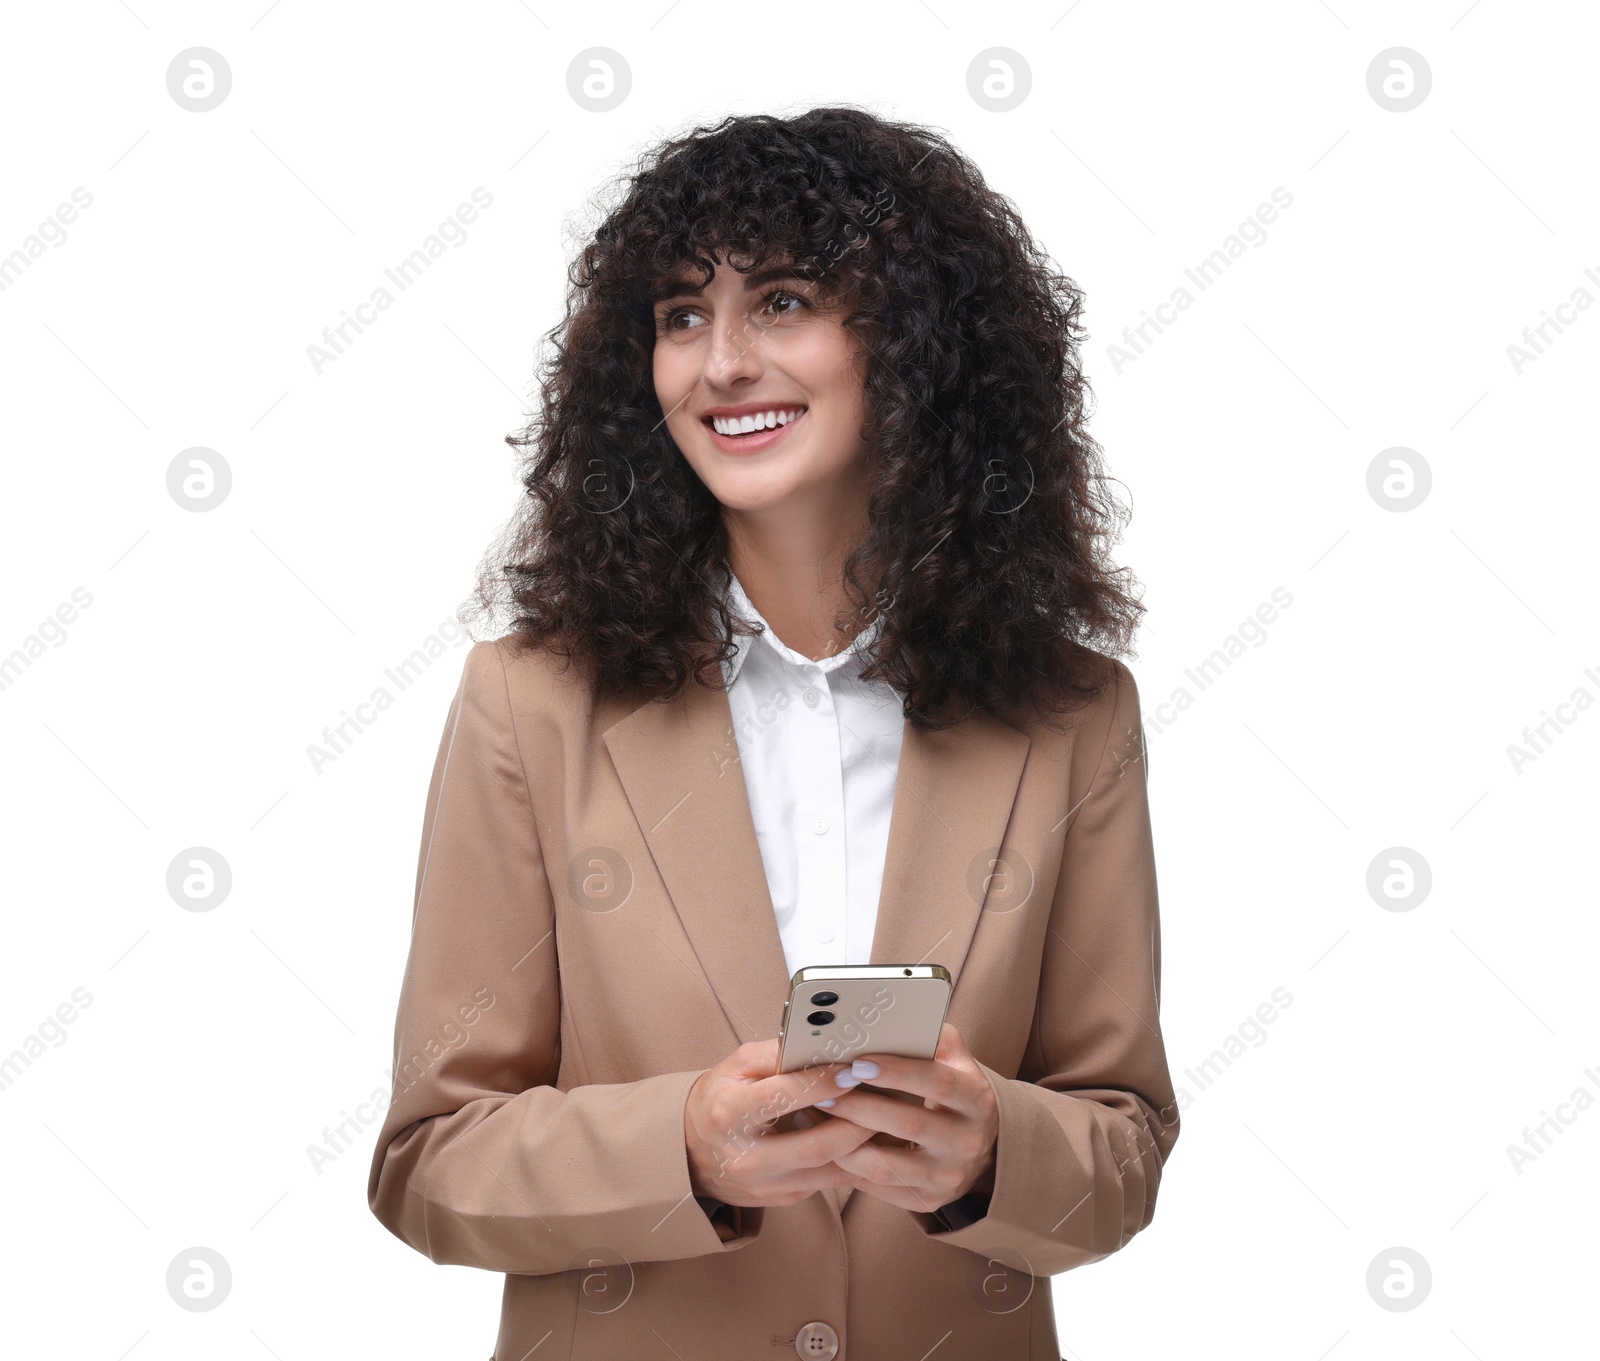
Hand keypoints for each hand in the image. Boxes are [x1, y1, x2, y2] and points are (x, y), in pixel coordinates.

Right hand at [684, 1038, 878, 1207]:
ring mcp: (765, 1184)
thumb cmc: (721, 1097)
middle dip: (855, 1122)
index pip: (781, 1097)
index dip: (821, 1083)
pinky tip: (869, 1140)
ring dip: (862, 1145)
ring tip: (884, 1119)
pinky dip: (853, 1160)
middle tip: (883, 1099)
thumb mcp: (739, 1065)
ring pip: (827, 1171)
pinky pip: (828, 1182)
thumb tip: (824, 1044)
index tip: (852, 1070)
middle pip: (813, 1146)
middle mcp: (745, 1156)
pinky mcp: (782, 1198)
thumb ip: (778, 1054)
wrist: (693, 1151)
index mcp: (728, 1113)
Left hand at [799, 1022, 998, 1214]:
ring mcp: (947, 1175)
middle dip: (859, 1106)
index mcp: (976, 1099)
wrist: (978, 1145)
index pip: (938, 1083)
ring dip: (843, 1141)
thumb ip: (927, 1036)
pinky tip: (823, 1144)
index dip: (897, 1072)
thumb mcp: (954, 1059)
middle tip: (822, 1090)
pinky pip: (878, 1186)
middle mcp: (966, 1141)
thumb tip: (886, 1018)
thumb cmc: (954, 1089)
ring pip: (887, 1164)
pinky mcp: (927, 1199)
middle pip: (908, 1124)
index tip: (858, 1062)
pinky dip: (847, 1165)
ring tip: (813, 1116)